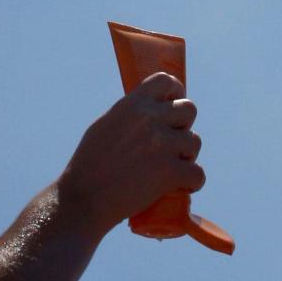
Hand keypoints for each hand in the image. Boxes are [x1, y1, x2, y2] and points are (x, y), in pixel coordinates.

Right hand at [59, 73, 205, 233]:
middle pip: (189, 110)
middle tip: (169, 145)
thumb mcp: (106, 126)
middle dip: (182, 128)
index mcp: (133, 104)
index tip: (173, 108)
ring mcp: (162, 144)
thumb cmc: (89, 166)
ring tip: (170, 169)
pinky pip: (198, 173)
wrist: (83, 199)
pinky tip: (183, 187)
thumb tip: (152, 109)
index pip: (167, 81)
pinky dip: (193, 183)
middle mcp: (150, 118)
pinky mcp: (170, 172)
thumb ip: (131, 114)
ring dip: (187, 156)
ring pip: (195, 142)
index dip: (176, 94)